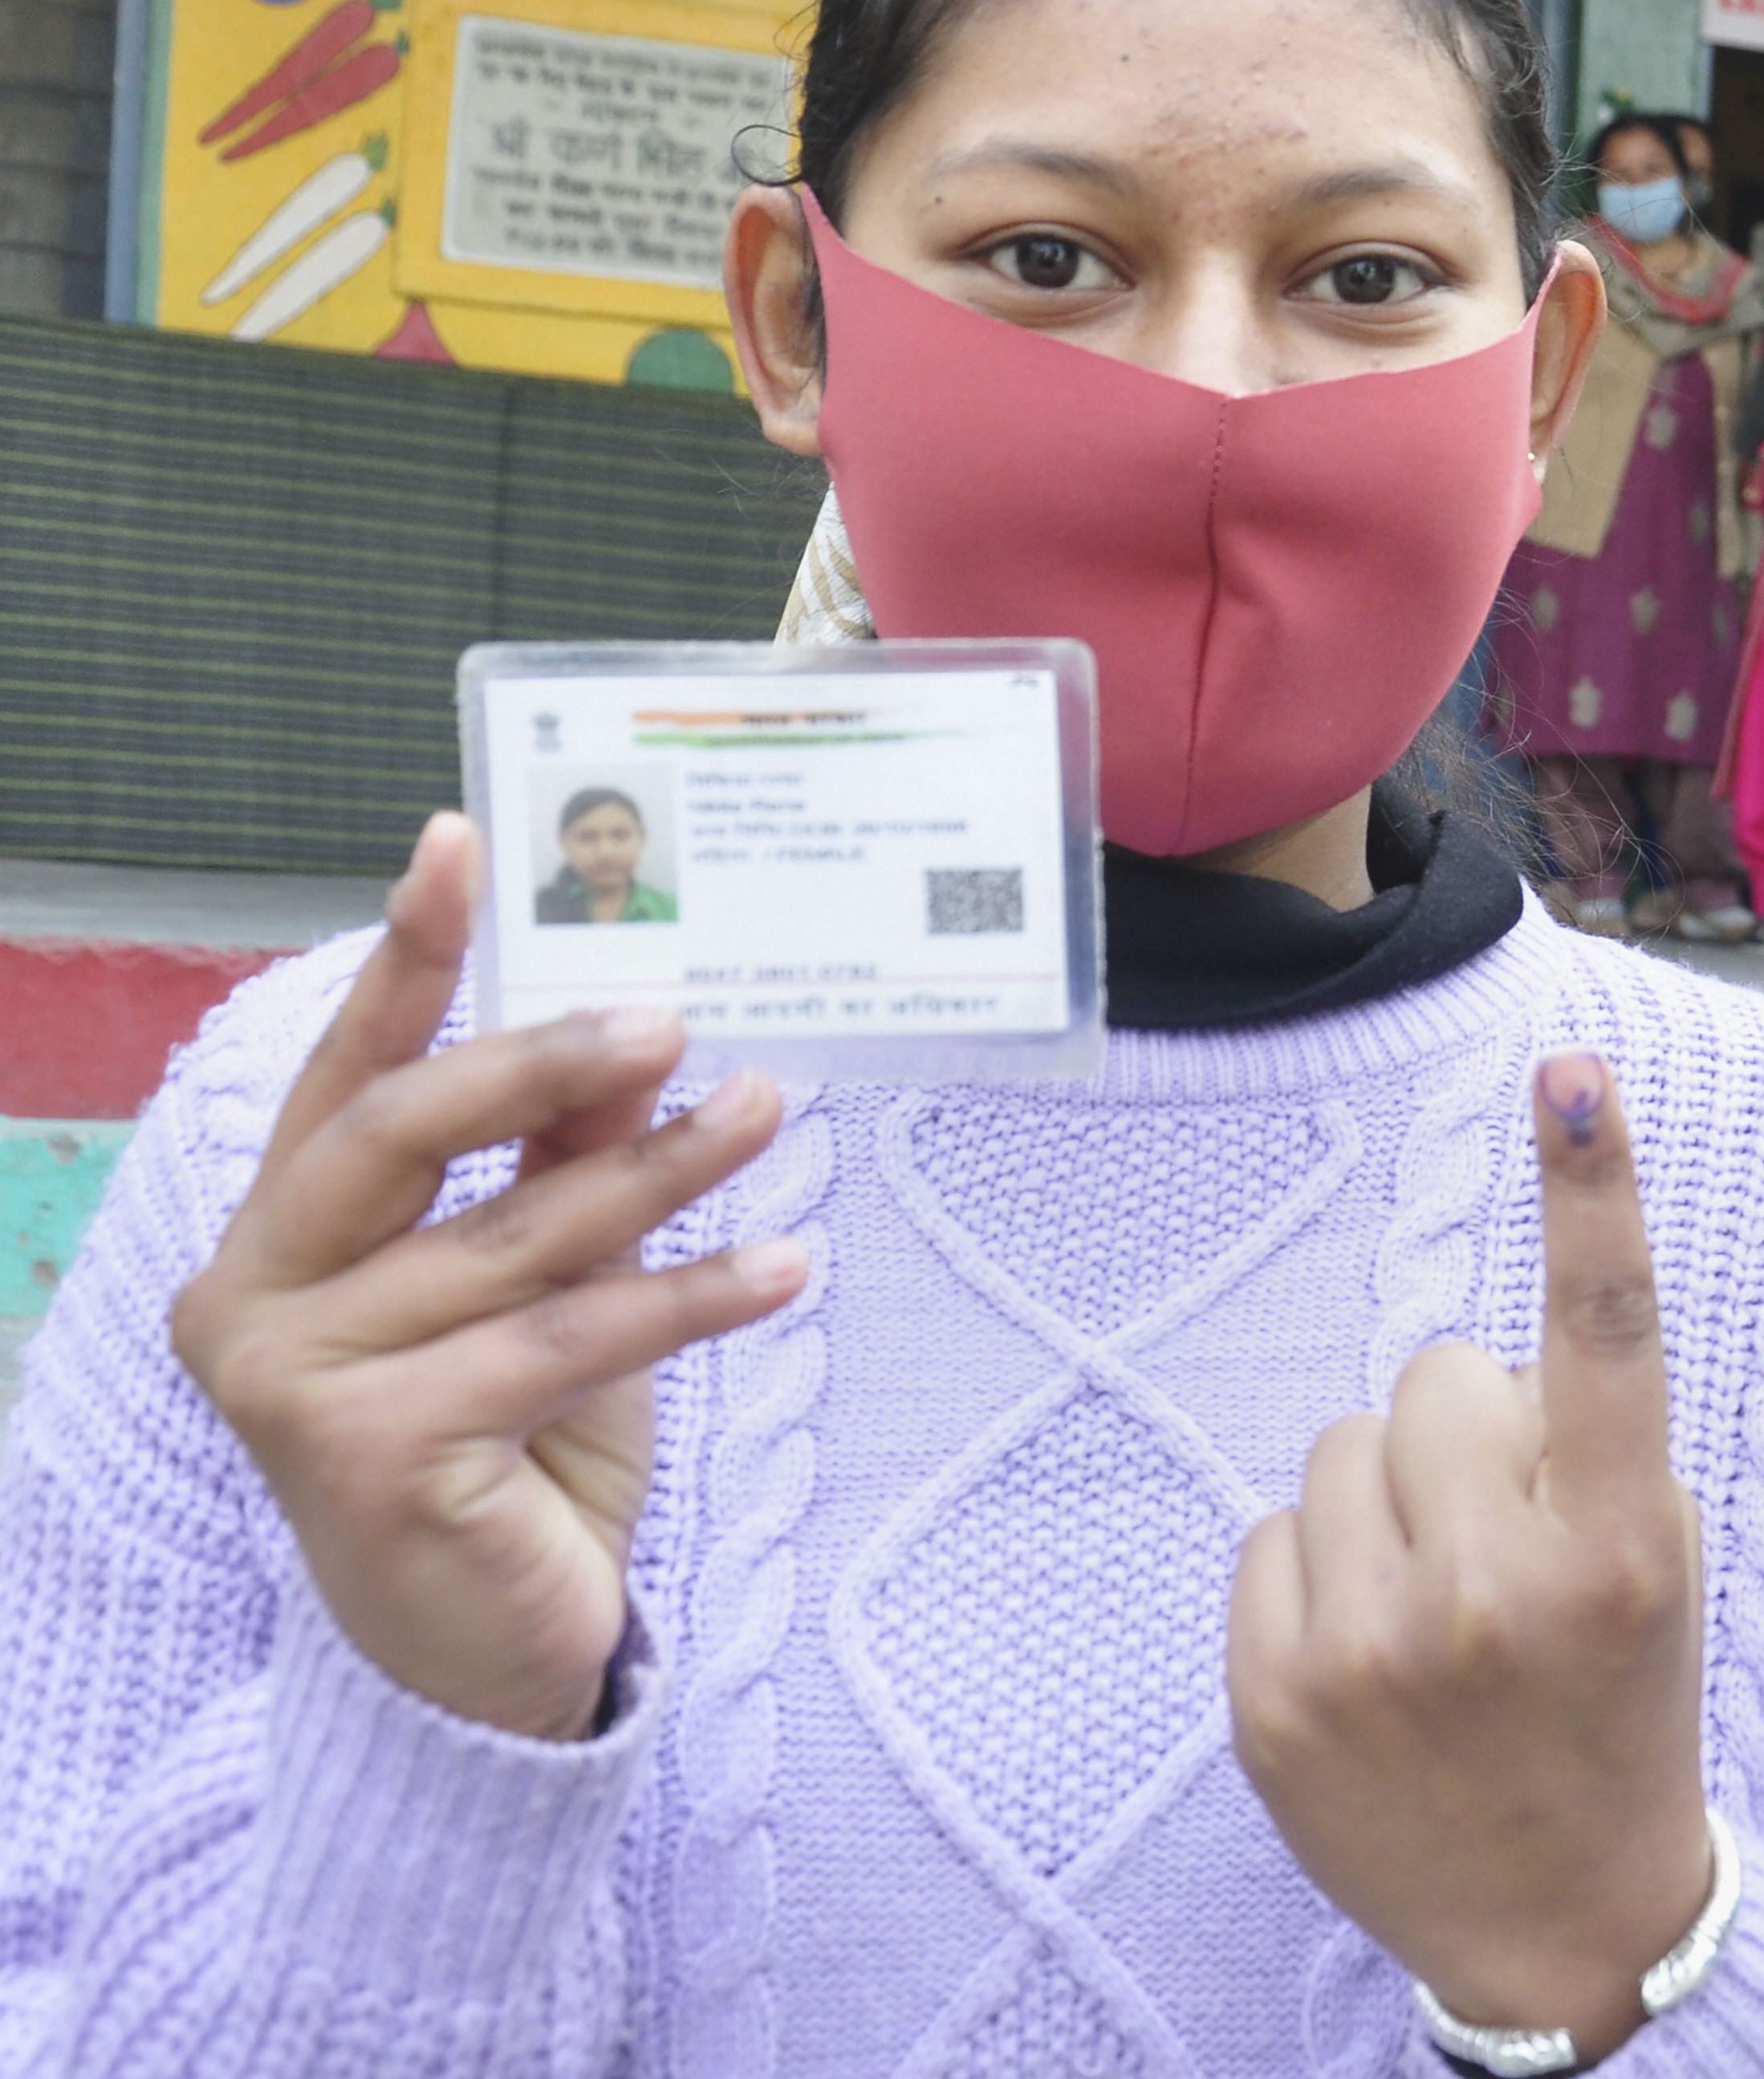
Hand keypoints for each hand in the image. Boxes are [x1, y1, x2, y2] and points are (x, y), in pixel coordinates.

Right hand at [168, 813, 801, 1739]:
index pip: (346, 1076)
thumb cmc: (509, 1446)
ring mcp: (296, 1387)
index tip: (461, 843)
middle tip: (667, 1014)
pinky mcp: (378, 1458)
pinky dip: (690, 1297)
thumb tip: (626, 1035)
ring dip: (658, 1171)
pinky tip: (782, 1265)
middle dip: (539, 1063)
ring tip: (766, 1111)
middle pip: (401, 1136)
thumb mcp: (536, 1282)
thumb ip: (552, 1164)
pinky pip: (568, 1340)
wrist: (492, 1651)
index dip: (407, 959)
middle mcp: (250, 1304)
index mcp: (273, 1242)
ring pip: (513, 1241)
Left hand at [1228, 1052, 1710, 2054]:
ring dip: (1383, 1503)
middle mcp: (1498, 1590)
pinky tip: (1369, 1657)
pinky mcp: (1274, 1702)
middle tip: (1502, 1532)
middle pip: (1434, 1377)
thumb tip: (1451, 1368)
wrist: (1561, 1923)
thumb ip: (1580, 1450)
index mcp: (1619, 1545)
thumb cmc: (1616, 1704)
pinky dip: (1313, 1577)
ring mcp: (1374, 1652)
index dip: (1593, 1193)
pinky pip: (1267, 1537)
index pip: (1605, 1334)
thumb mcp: (1655, 1570)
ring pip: (1337, 1448)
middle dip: (1465, 1432)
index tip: (1572, 1075)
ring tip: (1435, 1604)